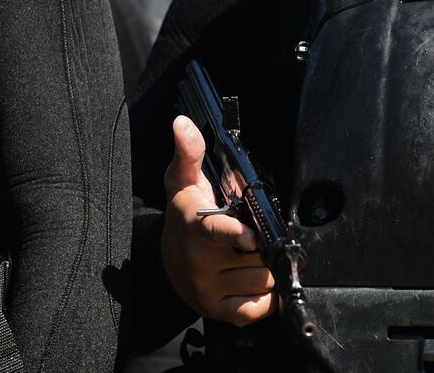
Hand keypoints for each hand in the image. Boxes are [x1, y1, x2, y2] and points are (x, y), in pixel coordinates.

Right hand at [161, 115, 278, 325]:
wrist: (166, 256)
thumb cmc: (186, 212)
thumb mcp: (184, 180)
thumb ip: (189, 152)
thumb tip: (182, 122)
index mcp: (194, 226)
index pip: (214, 231)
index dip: (233, 235)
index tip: (249, 237)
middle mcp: (198, 262)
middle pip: (256, 256)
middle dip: (265, 246)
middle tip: (256, 238)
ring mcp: (206, 289)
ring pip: (261, 281)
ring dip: (266, 269)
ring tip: (252, 257)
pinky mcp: (215, 311)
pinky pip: (253, 310)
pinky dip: (264, 299)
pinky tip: (255, 281)